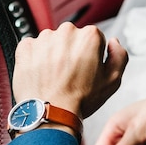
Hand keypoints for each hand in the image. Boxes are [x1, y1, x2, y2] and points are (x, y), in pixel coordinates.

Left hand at [12, 22, 127, 119]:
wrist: (50, 112)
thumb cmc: (80, 99)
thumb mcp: (113, 80)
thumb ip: (119, 55)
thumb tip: (113, 42)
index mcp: (89, 36)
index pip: (92, 37)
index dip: (90, 54)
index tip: (85, 67)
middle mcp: (66, 32)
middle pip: (70, 37)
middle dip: (70, 51)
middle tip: (70, 73)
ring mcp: (43, 39)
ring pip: (51, 42)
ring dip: (52, 54)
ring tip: (54, 76)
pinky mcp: (26, 47)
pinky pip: (32, 48)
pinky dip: (35, 58)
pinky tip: (41, 73)